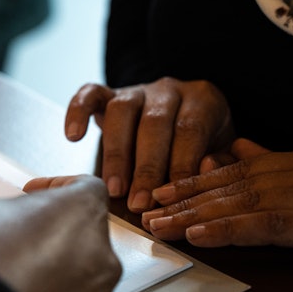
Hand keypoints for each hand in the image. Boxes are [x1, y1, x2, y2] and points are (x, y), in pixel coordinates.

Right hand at [0, 175, 120, 291]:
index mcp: (81, 213)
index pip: (86, 188)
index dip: (56, 188)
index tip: (33, 196)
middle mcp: (101, 256)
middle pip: (83, 236)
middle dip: (52, 236)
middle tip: (14, 240)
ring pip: (79, 280)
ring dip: (52, 275)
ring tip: (13, 280)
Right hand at [65, 78, 234, 212]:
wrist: (181, 120)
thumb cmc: (201, 145)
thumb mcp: (219, 153)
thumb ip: (217, 162)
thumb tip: (205, 170)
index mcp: (202, 100)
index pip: (189, 131)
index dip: (179, 165)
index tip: (170, 199)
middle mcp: (169, 89)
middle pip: (154, 123)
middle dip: (145, 167)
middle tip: (138, 203)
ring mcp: (137, 89)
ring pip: (122, 111)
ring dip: (116, 153)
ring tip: (113, 188)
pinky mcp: (109, 92)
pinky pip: (90, 94)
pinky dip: (78, 112)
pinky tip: (73, 136)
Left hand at [141, 139, 292, 265]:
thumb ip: (272, 163)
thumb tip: (235, 148)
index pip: (232, 172)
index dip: (193, 182)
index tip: (160, 192)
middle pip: (228, 187)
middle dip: (184, 199)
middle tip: (147, 211)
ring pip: (238, 203)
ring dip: (194, 215)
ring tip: (160, 226)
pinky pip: (264, 224)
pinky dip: (228, 229)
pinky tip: (199, 234)